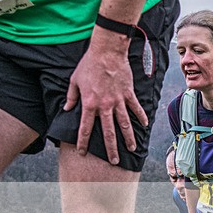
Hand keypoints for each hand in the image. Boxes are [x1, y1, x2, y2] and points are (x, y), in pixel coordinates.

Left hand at [64, 31, 147, 163]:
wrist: (106, 51)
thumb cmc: (89, 64)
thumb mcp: (75, 80)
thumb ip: (71, 97)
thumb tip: (68, 109)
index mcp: (89, 104)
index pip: (85, 128)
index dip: (83, 142)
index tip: (83, 152)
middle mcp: (105, 106)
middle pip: (109, 132)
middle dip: (111, 148)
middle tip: (114, 161)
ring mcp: (118, 100)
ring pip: (124, 124)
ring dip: (129, 138)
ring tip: (132, 149)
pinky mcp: (128, 93)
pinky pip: (135, 108)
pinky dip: (140, 117)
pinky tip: (144, 125)